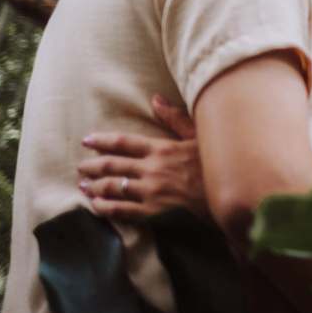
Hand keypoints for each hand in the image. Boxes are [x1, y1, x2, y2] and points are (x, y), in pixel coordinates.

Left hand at [78, 96, 205, 220]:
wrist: (231, 198)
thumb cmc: (216, 166)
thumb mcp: (199, 137)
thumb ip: (175, 118)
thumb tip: (155, 99)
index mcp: (162, 149)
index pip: (123, 142)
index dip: (101, 141)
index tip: (87, 141)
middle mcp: (152, 169)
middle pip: (111, 165)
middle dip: (91, 165)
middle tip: (81, 167)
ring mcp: (151, 193)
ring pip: (111, 188)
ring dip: (93, 186)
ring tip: (84, 186)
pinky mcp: (153, 214)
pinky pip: (120, 211)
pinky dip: (103, 208)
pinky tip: (96, 206)